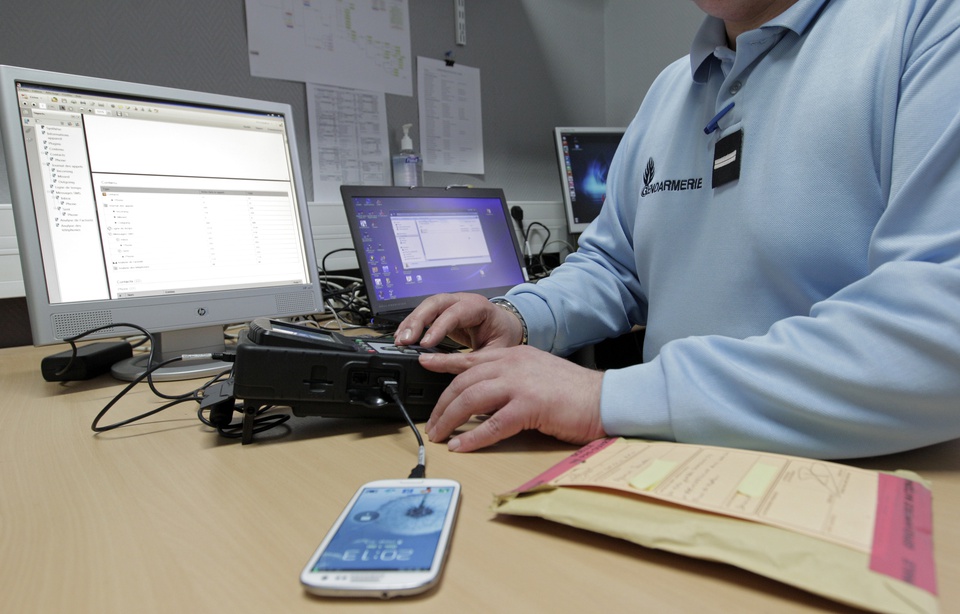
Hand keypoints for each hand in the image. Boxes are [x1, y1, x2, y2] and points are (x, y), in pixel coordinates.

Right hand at [395, 292, 523, 349]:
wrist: (506, 328)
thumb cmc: (502, 337)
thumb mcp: (492, 353)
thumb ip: (467, 361)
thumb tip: (441, 367)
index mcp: (479, 307)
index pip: (455, 313)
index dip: (438, 327)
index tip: (425, 344)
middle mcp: (462, 301)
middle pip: (435, 303)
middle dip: (418, 320)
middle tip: (405, 340)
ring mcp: (451, 305)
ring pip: (426, 307)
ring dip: (411, 322)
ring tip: (400, 340)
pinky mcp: (442, 313)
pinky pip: (424, 315)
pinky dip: (412, 325)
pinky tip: (403, 337)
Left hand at [419, 346, 605, 451]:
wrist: (605, 398)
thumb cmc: (576, 392)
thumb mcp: (538, 373)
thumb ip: (512, 378)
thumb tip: (486, 397)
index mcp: (514, 355)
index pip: (471, 359)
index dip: (444, 362)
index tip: (424, 361)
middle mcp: (513, 365)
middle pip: (464, 382)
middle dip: (442, 404)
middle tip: (431, 423)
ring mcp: (520, 384)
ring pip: (470, 399)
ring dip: (449, 419)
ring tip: (439, 435)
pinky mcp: (529, 406)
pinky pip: (491, 424)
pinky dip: (472, 437)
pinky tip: (461, 446)